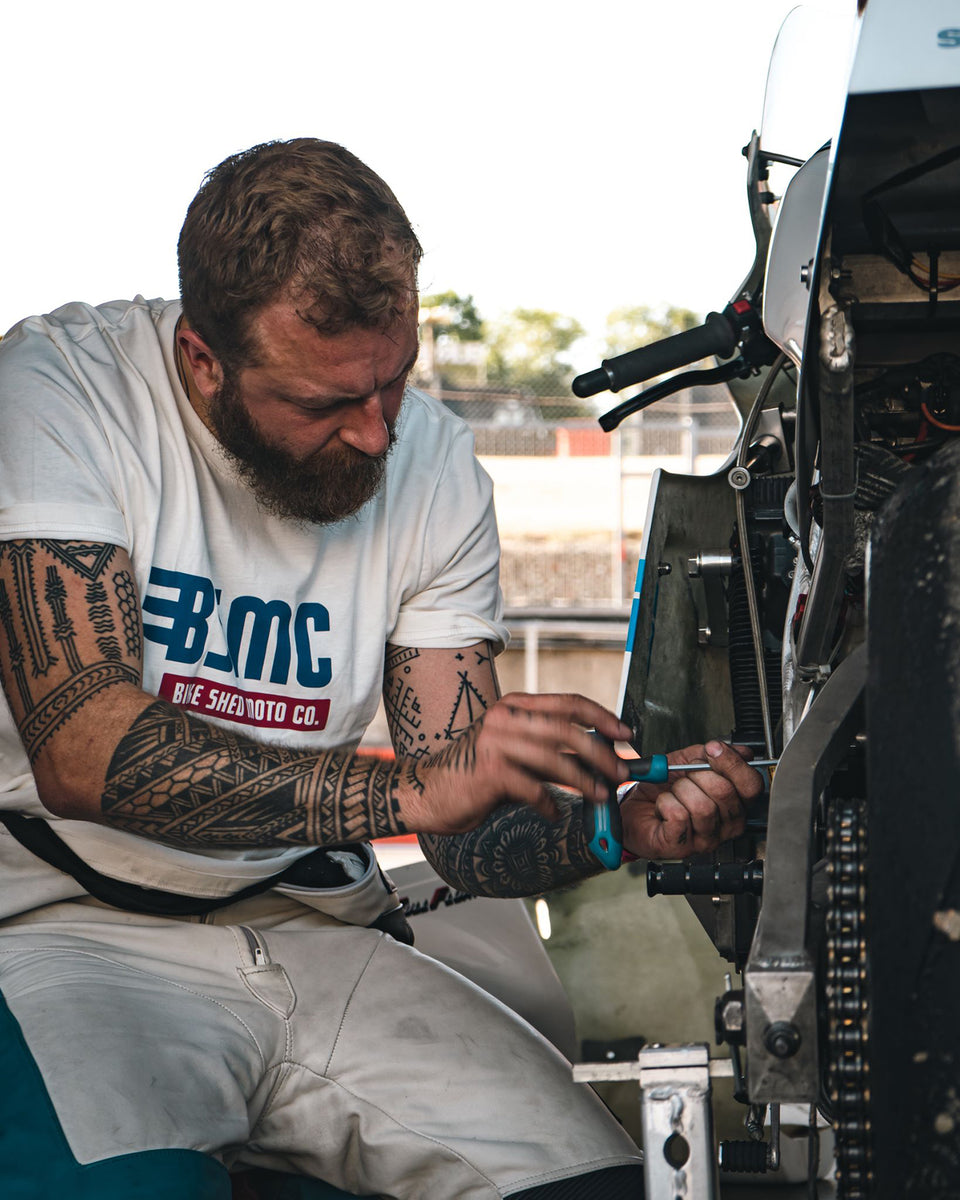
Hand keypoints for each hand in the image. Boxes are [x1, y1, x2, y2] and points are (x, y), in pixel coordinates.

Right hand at [401, 692, 630, 834]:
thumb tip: (596, 758)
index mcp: (515, 705)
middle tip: (620, 771)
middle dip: (600, 752)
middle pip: (566, 730)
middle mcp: (505, 717)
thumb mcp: (514, 751)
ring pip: (554, 758)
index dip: (602, 716)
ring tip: (600, 795)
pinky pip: (532, 788)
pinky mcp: (489, 771)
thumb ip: (547, 749)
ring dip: (583, 780)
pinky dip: (549, 803)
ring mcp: (495, 742)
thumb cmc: (475, 774)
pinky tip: (554, 812)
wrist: (427, 791)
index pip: (568, 702)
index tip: (625, 734)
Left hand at [620, 741, 764, 859]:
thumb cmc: (662, 789)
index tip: (713, 749)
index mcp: (734, 803)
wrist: (634, 808)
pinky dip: (665, 803)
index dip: (733, 764)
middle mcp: (726, 825)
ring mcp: (706, 839)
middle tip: (685, 776)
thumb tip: (740, 750)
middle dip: (698, 775)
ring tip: (673, 794)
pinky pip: (679, 816)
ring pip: (703, 806)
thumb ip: (711, 754)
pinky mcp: (682, 847)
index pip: (751, 785)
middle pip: (725, 792)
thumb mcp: (686, 762)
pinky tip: (664, 807)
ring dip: (680, 791)